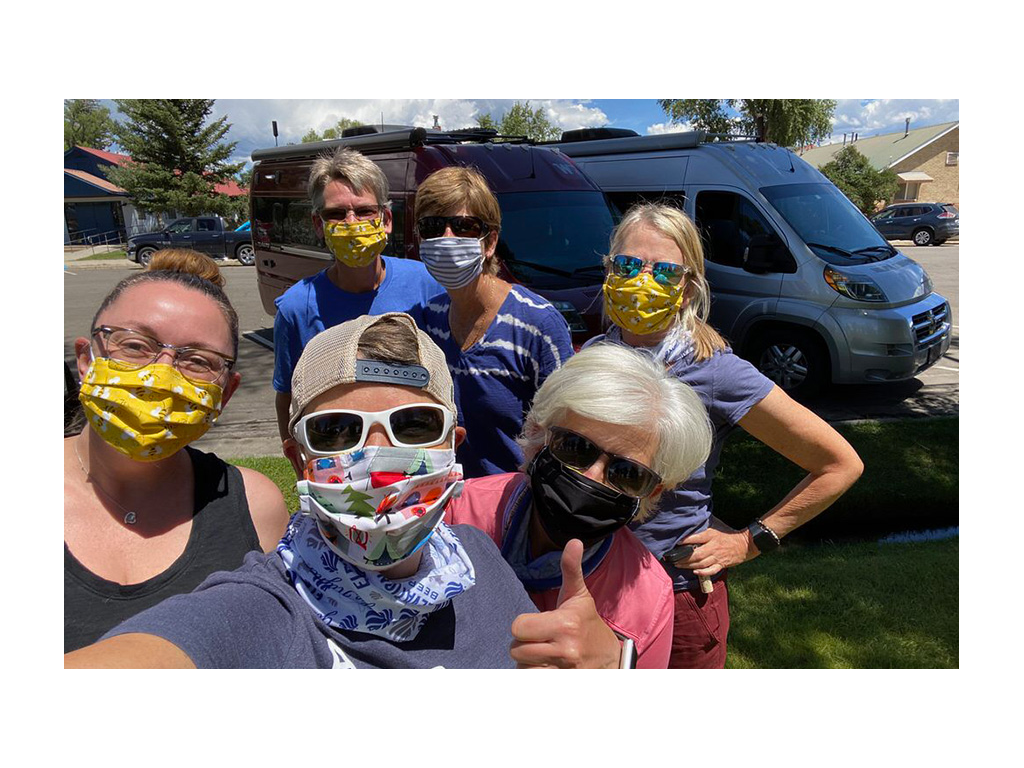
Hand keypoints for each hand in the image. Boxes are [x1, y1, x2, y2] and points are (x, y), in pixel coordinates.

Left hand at [509, 539, 621, 668]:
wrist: (610, 657)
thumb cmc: (586, 622)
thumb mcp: (578, 595)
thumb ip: (571, 569)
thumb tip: (574, 541)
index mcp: (565, 624)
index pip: (518, 628)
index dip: (524, 626)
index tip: (538, 625)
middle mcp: (565, 649)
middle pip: (517, 650)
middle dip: (524, 645)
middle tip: (541, 640)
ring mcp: (565, 671)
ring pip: (522, 668)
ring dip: (528, 663)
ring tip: (543, 655)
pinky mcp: (564, 684)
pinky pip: (532, 681)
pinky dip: (534, 676)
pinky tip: (545, 668)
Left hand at [668, 523, 756, 576]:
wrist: (744, 544)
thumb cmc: (727, 534)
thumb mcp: (716, 525)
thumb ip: (704, 525)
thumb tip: (691, 519)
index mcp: (711, 535)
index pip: (696, 538)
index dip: (685, 541)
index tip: (676, 543)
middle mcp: (713, 546)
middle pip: (696, 554)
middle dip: (683, 557)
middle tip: (673, 558)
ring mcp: (718, 557)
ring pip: (701, 563)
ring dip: (688, 565)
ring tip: (678, 565)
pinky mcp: (721, 564)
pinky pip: (711, 570)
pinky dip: (702, 572)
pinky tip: (694, 572)